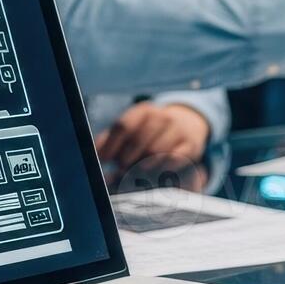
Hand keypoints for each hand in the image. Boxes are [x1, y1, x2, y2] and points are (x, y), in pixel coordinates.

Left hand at [96, 102, 211, 177]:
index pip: (123, 125)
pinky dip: (160, 169)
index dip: (111, 145)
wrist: (187, 126)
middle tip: (120, 170)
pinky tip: (153, 172)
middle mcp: (162, 116)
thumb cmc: (150, 133)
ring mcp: (178, 130)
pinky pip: (173, 159)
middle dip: (126, 160)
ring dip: (142, 167)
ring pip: (156, 152)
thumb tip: (92, 155)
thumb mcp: (131, 130)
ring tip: (135, 173)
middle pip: (139, 141)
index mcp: (143, 110)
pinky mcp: (191, 145)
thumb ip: (109, 141)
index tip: (103, 160)